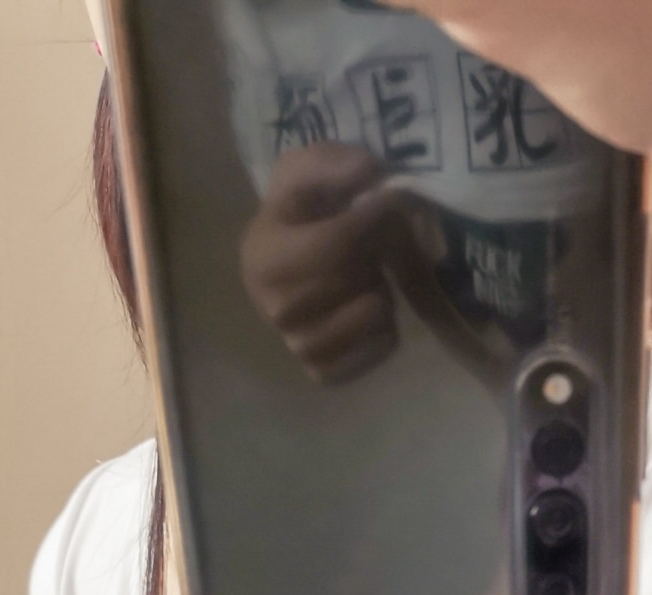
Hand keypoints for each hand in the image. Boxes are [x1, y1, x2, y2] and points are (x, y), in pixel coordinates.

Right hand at [239, 142, 445, 382]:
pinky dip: (387, 327)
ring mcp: (299, 346)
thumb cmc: (301, 211)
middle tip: (363, 246)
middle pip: (357, 278)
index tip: (388, 202)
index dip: (374, 219)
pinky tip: (365, 309)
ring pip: (375, 314)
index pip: (338, 243)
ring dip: (380, 290)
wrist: (287, 257)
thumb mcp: (305, 171)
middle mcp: (275, 309)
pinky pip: (382, 347)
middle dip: (372, 255)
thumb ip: (334, 163)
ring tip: (362, 279)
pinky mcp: (326, 373)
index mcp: (263, 258)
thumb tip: (369, 173)